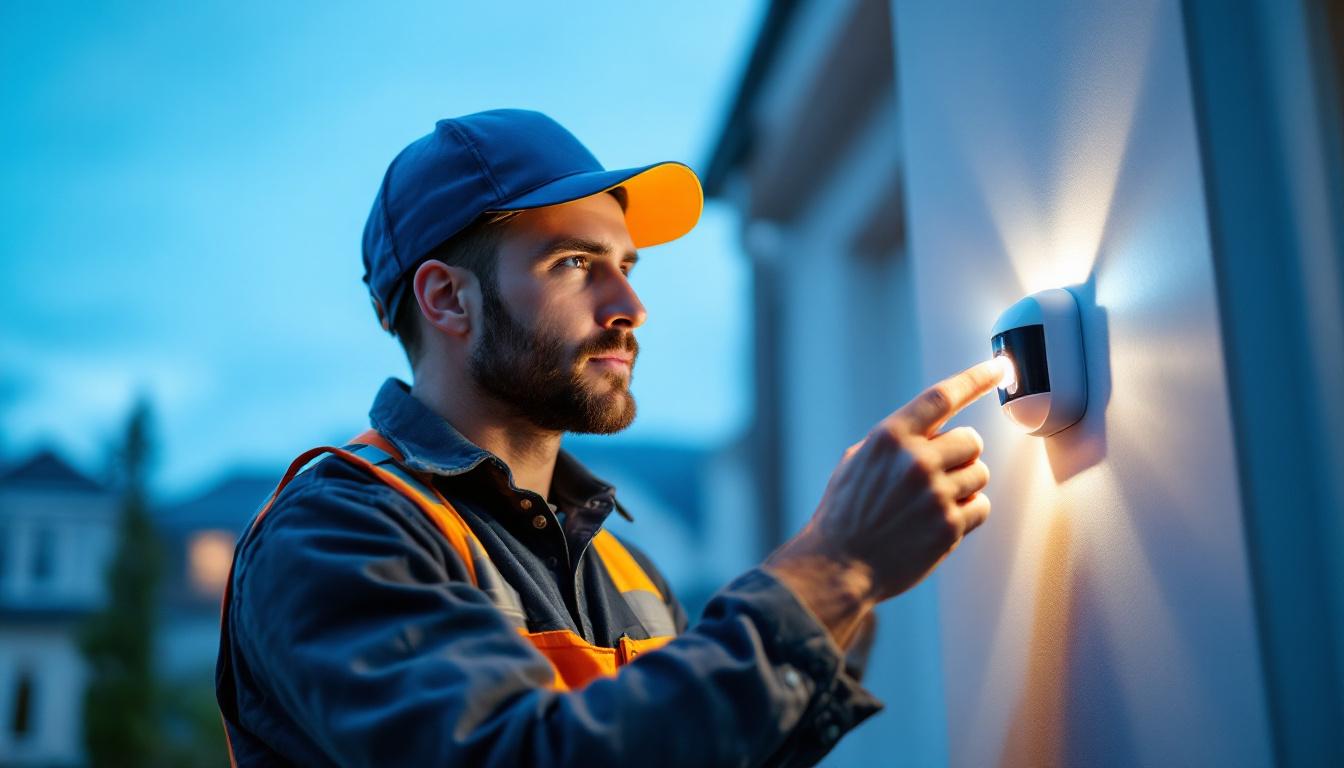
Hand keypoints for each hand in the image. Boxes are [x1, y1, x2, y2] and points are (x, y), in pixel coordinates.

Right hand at [764, 359, 1001, 642]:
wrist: (837, 565)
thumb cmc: (844, 514)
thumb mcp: (857, 462)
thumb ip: (895, 442)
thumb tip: (931, 431)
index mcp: (890, 438)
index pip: (942, 396)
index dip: (975, 379)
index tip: (999, 367)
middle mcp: (915, 461)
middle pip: (971, 441)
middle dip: (960, 455)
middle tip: (937, 475)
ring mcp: (935, 494)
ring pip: (979, 474)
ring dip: (963, 486)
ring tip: (930, 503)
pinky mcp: (948, 527)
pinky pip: (981, 507)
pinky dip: (967, 513)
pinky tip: (939, 522)